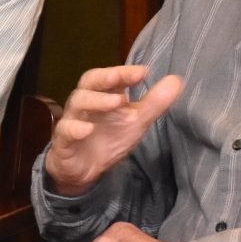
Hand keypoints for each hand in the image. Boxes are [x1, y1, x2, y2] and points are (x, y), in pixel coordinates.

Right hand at [44, 65, 181, 195]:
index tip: (143, 72)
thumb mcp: (136, 121)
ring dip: (96, 100)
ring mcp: (73, 120)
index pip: (111, 77)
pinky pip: (66, 131)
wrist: (84, 169)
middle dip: (105, 78)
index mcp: (103, 94)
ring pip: (78, 103)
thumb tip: (176, 80)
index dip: (124, 72)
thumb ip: (154, 102)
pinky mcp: (64, 141)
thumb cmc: (109, 137)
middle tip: (120, 77)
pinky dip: (75, 129)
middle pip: (89, 82)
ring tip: (116, 102)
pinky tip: (87, 130)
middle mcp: (86, 103)